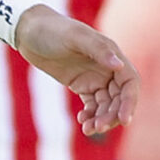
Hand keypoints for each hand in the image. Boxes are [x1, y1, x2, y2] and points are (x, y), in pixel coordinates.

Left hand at [12, 5, 139, 135]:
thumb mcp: (75, 37)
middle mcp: (107, 67)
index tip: (123, 120)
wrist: (29, 31)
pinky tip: (81, 120)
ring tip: (87, 129)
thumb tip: (119, 66)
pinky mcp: (81, 84)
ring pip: (106, 105)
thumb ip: (98, 50)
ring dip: (101, 119)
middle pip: (119, 98)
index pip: (130, 82)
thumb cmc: (52, 29)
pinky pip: (92, 105)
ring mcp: (94, 77)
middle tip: (97, 127)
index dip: (130, 102)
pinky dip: (90, 115)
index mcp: (111, 54)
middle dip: (112, 115)